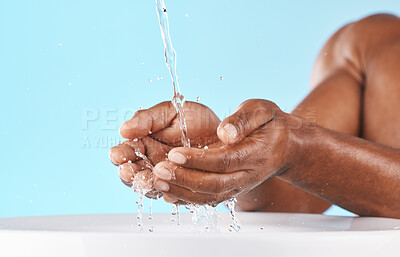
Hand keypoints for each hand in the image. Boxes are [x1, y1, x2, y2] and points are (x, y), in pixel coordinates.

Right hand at [109, 101, 220, 198]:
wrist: (227, 136)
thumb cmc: (196, 121)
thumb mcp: (170, 112)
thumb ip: (147, 119)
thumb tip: (124, 129)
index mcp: (144, 144)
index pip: (126, 153)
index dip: (120, 155)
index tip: (118, 155)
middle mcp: (152, 164)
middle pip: (134, 175)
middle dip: (130, 174)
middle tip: (129, 171)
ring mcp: (168, 179)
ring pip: (152, 188)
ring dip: (148, 185)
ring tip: (149, 179)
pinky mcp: (185, 191)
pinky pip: (177, 197)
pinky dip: (173, 195)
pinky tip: (170, 193)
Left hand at [152, 99, 304, 204]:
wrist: (284, 146)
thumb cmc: (270, 125)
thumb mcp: (262, 111)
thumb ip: (244, 119)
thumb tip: (225, 133)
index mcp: (255, 154)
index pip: (224, 160)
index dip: (198, 160)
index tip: (174, 154)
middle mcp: (247, 175)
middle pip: (214, 184)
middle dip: (184, 178)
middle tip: (159, 170)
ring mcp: (239, 186)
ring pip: (210, 197)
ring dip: (182, 192)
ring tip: (157, 182)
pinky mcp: (231, 190)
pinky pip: (209, 200)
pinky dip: (187, 199)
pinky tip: (168, 192)